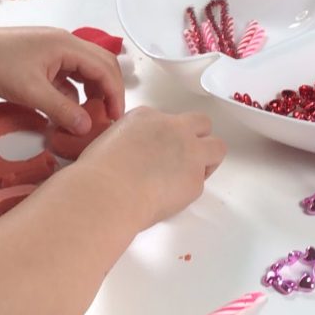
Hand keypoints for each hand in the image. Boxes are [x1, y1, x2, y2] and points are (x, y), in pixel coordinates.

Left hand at [0, 27, 122, 133]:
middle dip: (107, 92)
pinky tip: (64, 116)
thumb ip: (62, 109)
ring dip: (88, 96)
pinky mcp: (38, 66)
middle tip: (106, 119)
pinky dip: (69, 97)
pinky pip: (64, 81)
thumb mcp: (31, 91)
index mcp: (67, 44)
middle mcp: (64, 46)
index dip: (115, 93)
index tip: (115, 119)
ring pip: (82, 75)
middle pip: (99, 67)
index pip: (105, 67)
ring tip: (87, 120)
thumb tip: (87, 127)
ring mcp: (51, 56)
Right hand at [77, 107, 226, 226]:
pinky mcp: (195, 180)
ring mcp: (189, 152)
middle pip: (202, 123)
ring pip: (217, 147)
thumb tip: (136, 155)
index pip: (168, 120)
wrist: (107, 192)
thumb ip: (130, 140)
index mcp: (147, 116)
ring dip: (207, 159)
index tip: (158, 151)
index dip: (167, 137)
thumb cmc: (96, 172)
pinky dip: (189, 190)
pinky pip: (201, 183)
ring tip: (187, 176)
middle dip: (198, 138)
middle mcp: (173, 128)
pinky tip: (170, 198)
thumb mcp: (108, 140)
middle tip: (184, 158)